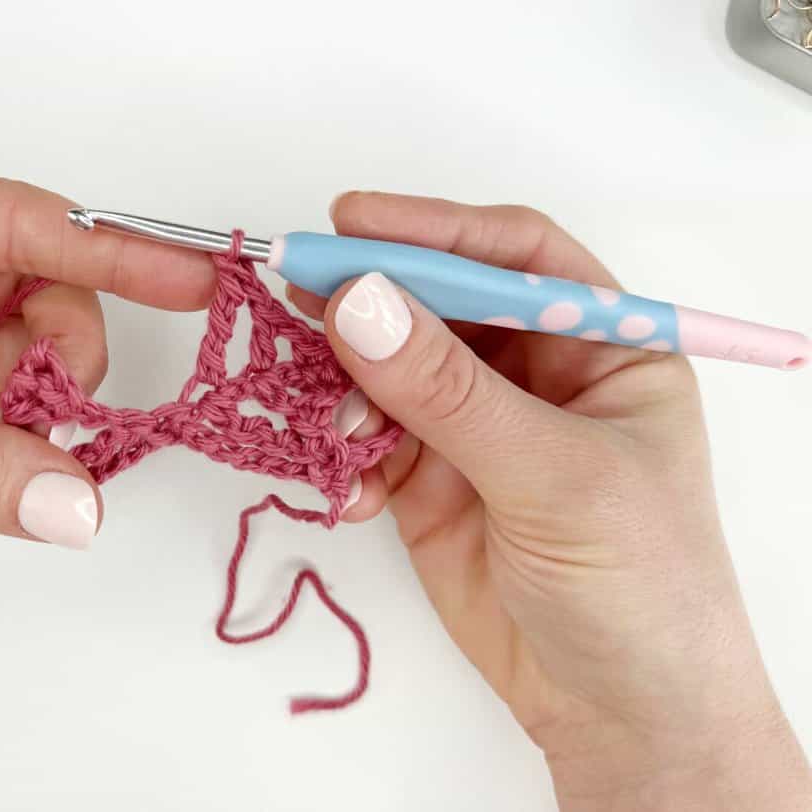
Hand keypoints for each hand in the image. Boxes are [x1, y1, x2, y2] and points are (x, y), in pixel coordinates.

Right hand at [293, 193, 811, 810]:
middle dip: (371, 302)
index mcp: (602, 346)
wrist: (620, 716)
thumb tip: (357, 303)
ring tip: (327, 422)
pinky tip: (348, 487)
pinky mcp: (427, 480)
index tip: (353, 222)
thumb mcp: (554, 476)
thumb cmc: (639, 586)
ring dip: (345, 386)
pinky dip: (344, 454)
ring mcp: (474, 427)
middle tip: (297, 293)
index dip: (435, 230)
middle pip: (436, 304)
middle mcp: (534, 374)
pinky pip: (366, 440)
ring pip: (388, 369)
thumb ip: (449, 392)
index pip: (514, 257)